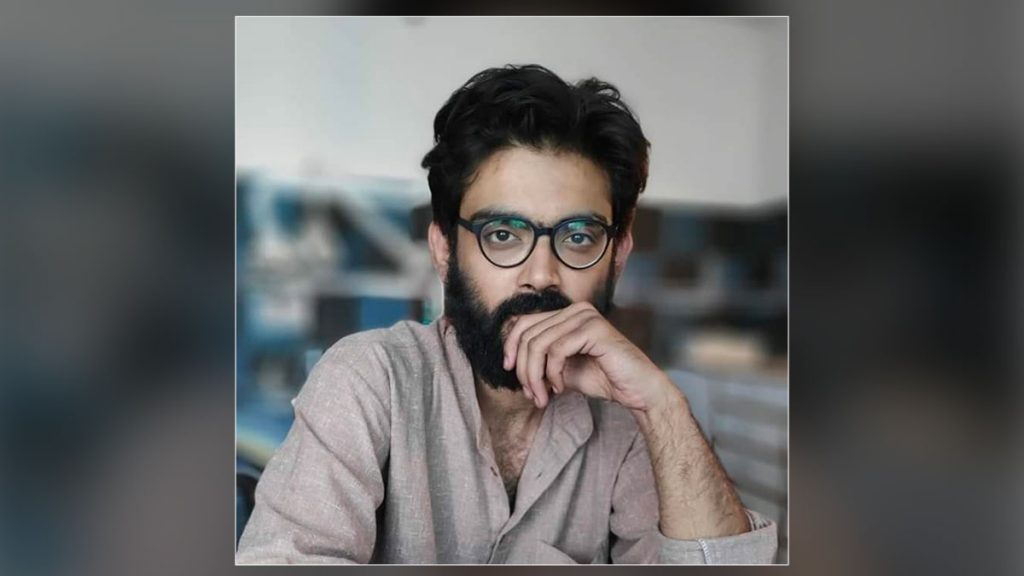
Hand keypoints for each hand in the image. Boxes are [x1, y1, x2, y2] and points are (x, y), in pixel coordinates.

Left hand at [502, 302, 673, 410]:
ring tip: (542, 396)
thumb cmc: (603, 379)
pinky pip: (556, 350)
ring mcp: (586, 316)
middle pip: (529, 334)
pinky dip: (552, 373)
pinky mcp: (594, 329)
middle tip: (532, 394)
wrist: (637, 391)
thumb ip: (540, 360)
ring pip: (539, 344)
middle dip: (524, 369)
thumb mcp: (562, 369)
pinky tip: (560, 387)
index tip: (508, 370)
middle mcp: (576, 310)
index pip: (525, 323)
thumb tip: (511, 361)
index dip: (510, 346)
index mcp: (568, 314)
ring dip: (535, 376)